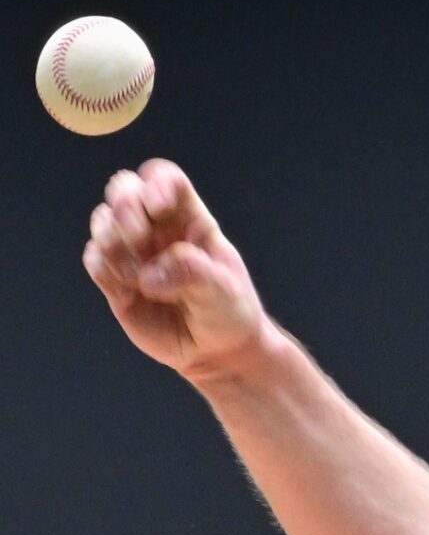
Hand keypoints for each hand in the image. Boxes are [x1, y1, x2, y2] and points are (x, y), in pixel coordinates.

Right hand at [83, 161, 267, 385]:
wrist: (217, 354)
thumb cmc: (227, 313)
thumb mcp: (223, 290)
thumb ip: (191, 273)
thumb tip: (147, 276)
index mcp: (188, 218)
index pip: (165, 179)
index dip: (156, 183)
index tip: (158, 206)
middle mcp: (156, 228)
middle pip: (125, 189)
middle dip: (125, 205)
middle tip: (137, 236)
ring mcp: (133, 252)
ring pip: (102, 221)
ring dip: (112, 241)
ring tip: (136, 277)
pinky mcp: (115, 280)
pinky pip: (94, 259)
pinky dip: (103, 269)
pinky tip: (125, 291)